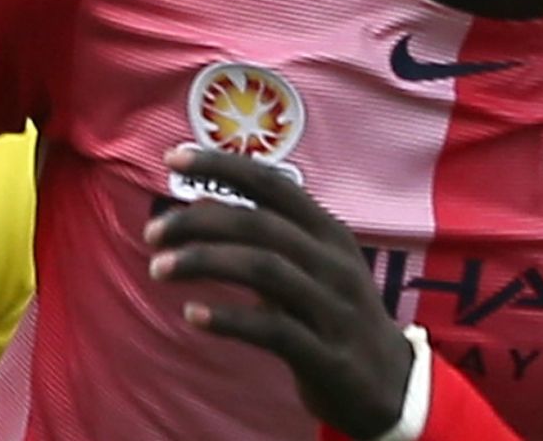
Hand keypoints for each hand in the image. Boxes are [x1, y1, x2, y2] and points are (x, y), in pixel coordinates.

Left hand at [145, 147, 415, 438]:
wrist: (390, 384)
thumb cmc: (336, 315)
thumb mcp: (313, 268)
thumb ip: (266, 239)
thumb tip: (200, 207)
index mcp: (329, 232)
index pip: (274, 185)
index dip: (224, 167)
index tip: (175, 158)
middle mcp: (333, 262)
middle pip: (261, 226)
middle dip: (200, 222)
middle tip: (153, 233)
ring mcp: (332, 307)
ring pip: (264, 269)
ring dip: (206, 263)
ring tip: (159, 269)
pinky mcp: (325, 354)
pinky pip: (273, 329)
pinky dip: (229, 318)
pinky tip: (192, 313)